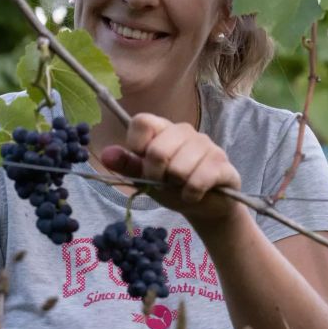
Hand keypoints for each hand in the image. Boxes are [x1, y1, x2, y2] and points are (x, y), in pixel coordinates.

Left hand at [100, 113, 241, 225]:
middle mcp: (185, 131)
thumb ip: (127, 165)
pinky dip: (191, 195)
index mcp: (163, 130)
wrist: (205, 207)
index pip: (142, 121)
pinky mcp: (222, 164)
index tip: (143, 162)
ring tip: (182, 186)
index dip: (137, 145)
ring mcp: (206, 145)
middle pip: (157, 150)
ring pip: (178, 168)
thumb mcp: (145, 178)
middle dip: (155, 175)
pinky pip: (198, 180)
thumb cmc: (173, 187)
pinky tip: (195, 194)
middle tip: (164, 182)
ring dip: (176, 187)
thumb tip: (106, 154)